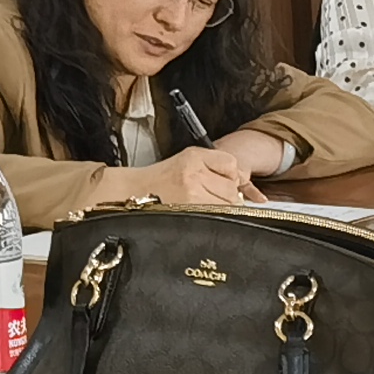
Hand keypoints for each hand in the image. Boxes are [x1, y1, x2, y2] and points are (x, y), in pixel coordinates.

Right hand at [138, 142, 265, 206]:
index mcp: (194, 157)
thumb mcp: (187, 160)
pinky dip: (214, 216)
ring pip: (227, 204)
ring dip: (221, 207)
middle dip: (227, 195)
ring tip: (200, 205)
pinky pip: (216, 215)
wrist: (132, 192)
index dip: (230, 175)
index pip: (231, 165)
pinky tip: (199, 213)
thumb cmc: (161, 179)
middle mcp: (194, 173)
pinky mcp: (189, 211)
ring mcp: (192, 194)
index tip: (221, 181)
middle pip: (232, 188)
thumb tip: (242, 179)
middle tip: (209, 197)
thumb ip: (216, 165)